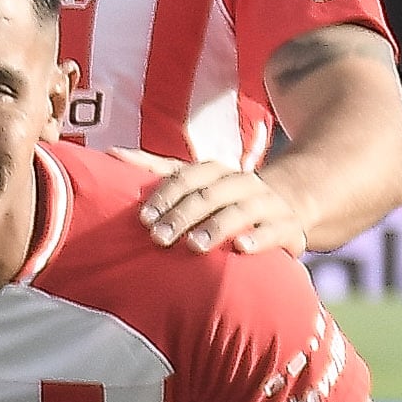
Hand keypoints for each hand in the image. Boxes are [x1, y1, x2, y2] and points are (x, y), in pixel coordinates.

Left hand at [135, 158, 308, 255]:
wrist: (287, 204)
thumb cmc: (223, 197)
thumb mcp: (193, 181)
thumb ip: (155, 169)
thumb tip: (111, 153)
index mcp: (215, 171)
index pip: (186, 176)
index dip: (164, 195)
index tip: (143, 217)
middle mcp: (242, 182)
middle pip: (209, 195)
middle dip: (182, 216)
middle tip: (158, 238)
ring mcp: (267, 203)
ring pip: (240, 211)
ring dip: (216, 227)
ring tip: (194, 245)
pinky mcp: (289, 226)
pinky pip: (275, 230)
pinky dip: (259, 238)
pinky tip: (241, 247)